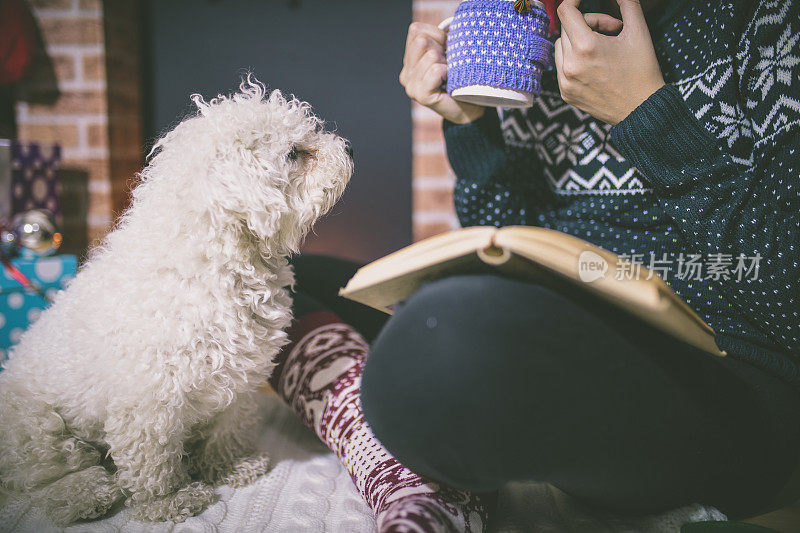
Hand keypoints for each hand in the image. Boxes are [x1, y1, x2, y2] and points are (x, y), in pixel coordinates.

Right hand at [399, 22, 484, 124]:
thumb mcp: (447, 51)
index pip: (416, 30)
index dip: (436, 35)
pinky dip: (447, 72)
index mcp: (409, 60)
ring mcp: (411, 86)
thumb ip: (438, 39)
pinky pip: (435, 70)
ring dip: (446, 63)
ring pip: (430, 55)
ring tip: (449, 75)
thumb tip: (446, 30)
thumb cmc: (460, 77)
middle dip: (440, 48)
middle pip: (420, 40)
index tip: (446, 50)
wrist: (469, 107)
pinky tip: (449, 81)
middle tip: (448, 65)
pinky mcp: (420, 95)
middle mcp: (405, 73)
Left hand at [554, 0, 665, 124]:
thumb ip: (627, 3)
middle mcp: (570, 65)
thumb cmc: (642, 71)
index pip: (566, 12)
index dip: (573, 0)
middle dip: (586, 23)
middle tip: (610, 30)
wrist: (641, 109)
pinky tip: (595, 66)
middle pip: (566, 28)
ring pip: (561, 46)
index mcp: (586, 47)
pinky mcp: (565, 94)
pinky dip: (574, 60)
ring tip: (602, 48)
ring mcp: (565, 82)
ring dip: (577, 41)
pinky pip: (562, 67)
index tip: (580, 0)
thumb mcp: (638, 32)